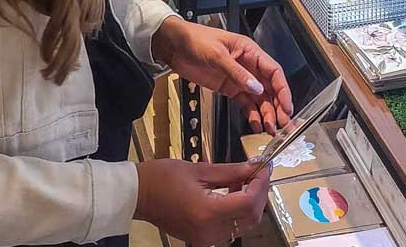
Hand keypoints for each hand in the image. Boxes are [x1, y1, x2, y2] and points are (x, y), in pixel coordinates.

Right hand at [135, 158, 270, 245]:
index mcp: (207, 212)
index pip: (247, 202)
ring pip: (243, 225)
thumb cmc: (164, 177)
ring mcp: (206, 239)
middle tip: (259, 171)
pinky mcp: (202, 240)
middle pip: (250, 217)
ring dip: (251, 202)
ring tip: (246, 178)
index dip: (261, 184)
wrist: (140, 194)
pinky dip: (238, 211)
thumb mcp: (199, 169)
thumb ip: (230, 171)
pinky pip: (230, 229)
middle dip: (260, 193)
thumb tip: (254, 166)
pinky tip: (234, 192)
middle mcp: (209, 232)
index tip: (264, 166)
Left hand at [152, 17, 292, 133]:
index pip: (273, 71)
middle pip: (269, 88)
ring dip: (266, 113)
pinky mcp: (229, 88)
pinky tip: (255, 125)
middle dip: (277, 106)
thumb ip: (237, 73)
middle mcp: (248, 66)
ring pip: (259, 99)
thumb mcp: (217, 55)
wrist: (175, 46)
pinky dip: (251, 114)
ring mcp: (239, 78)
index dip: (283, 90)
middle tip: (282, 125)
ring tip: (270, 130)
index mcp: (249, 51)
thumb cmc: (196, 40)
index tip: (287, 107)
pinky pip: (245, 103)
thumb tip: (257, 89)